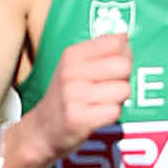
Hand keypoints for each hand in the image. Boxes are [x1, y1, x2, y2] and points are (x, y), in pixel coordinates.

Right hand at [31, 30, 132, 162]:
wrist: (41, 130)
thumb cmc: (66, 95)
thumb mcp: (74, 66)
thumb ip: (99, 50)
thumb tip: (125, 36)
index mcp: (72, 55)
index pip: (117, 43)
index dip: (125, 55)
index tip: (114, 66)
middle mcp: (71, 72)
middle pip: (124, 66)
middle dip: (124, 79)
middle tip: (110, 87)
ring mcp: (73, 96)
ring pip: (123, 90)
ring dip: (119, 99)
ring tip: (102, 102)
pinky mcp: (78, 119)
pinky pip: (115, 112)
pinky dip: (111, 116)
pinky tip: (97, 116)